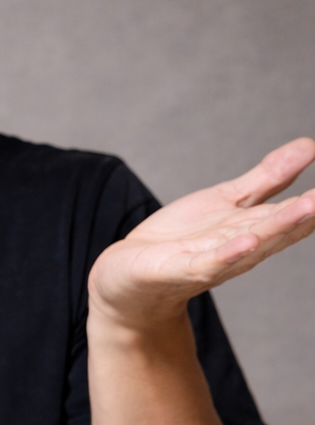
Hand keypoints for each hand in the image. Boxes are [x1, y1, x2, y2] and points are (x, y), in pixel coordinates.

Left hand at [89, 137, 314, 332]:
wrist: (128, 279)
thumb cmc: (180, 241)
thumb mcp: (229, 201)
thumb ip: (269, 178)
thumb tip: (310, 146)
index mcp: (257, 229)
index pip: (299, 213)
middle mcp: (243, 248)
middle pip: (283, 227)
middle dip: (312, 211)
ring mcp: (214, 261)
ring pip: (254, 242)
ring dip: (283, 226)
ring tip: (313, 206)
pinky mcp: (181, 270)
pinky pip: (209, 263)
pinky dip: (229, 254)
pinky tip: (249, 241)